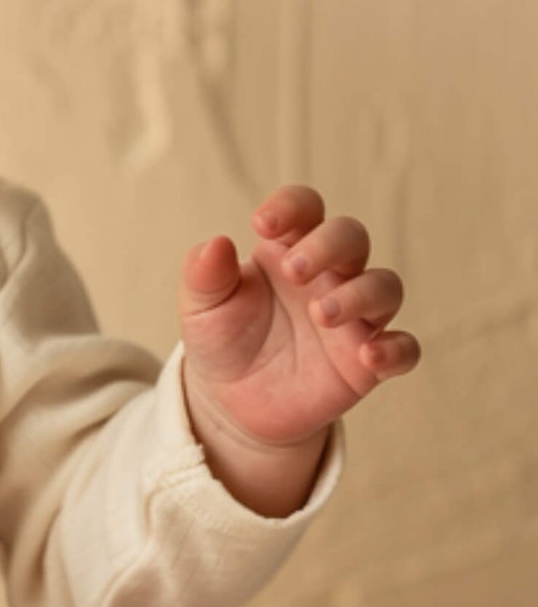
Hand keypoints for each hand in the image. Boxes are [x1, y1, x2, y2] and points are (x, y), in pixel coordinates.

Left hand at [179, 186, 418, 452]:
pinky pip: (404, 348)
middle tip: (293, 271)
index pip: (305, 208)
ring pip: (385, 286)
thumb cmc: (222, 339)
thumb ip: (204, 275)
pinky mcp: (367, 361)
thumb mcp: (202, 308)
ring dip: (359, 295)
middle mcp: (329, 275)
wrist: (232, 400)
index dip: (292, 207)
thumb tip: (216, 243)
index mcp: (287, 250)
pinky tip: (369, 356)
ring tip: (320, 314)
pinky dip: (395, 349)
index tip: (263, 225)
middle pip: (351, 236)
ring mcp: (354, 317)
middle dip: (328, 245)